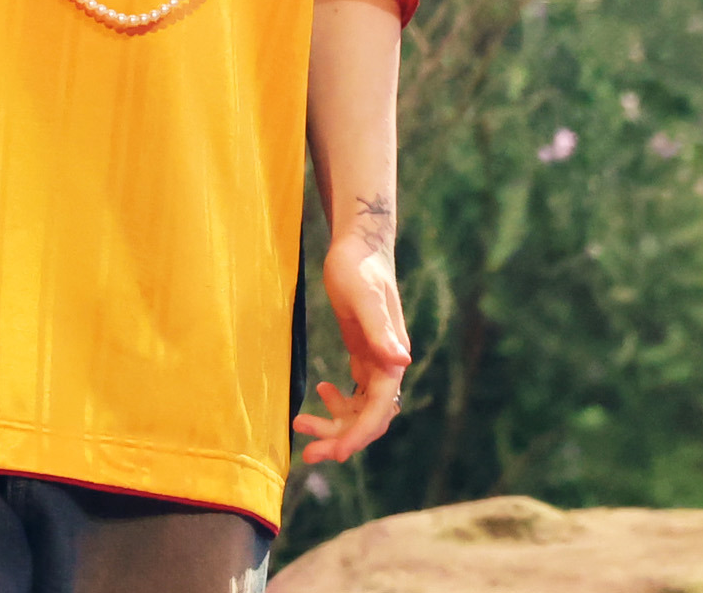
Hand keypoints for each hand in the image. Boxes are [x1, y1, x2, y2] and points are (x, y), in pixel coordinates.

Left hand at [293, 227, 411, 463]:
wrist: (358, 248)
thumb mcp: (364, 298)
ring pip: (361, 409)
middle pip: (370, 418)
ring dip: (336, 423)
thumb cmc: (358, 269)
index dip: (357, 434)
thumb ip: (380, 330)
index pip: (378, 410)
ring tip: (301, 423)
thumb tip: (402, 361)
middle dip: (341, 439)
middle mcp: (388, 367)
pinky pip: (355, 392)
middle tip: (308, 454)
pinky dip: (338, 401)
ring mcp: (376, 363)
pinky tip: (319, 389)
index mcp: (390, 361)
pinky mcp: (363, 354)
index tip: (333, 452)